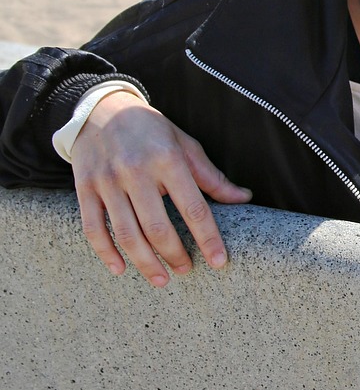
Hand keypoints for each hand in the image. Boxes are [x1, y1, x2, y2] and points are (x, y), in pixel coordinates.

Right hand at [70, 91, 251, 286]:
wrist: (102, 110)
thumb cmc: (151, 131)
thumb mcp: (184, 145)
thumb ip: (211, 176)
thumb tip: (244, 198)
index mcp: (168, 159)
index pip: (194, 207)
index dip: (208, 238)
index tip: (219, 261)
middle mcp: (137, 171)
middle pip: (158, 227)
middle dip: (175, 256)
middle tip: (186, 271)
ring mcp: (108, 182)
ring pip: (126, 234)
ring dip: (145, 263)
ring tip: (161, 279)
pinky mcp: (85, 189)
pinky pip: (94, 229)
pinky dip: (106, 253)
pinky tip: (120, 269)